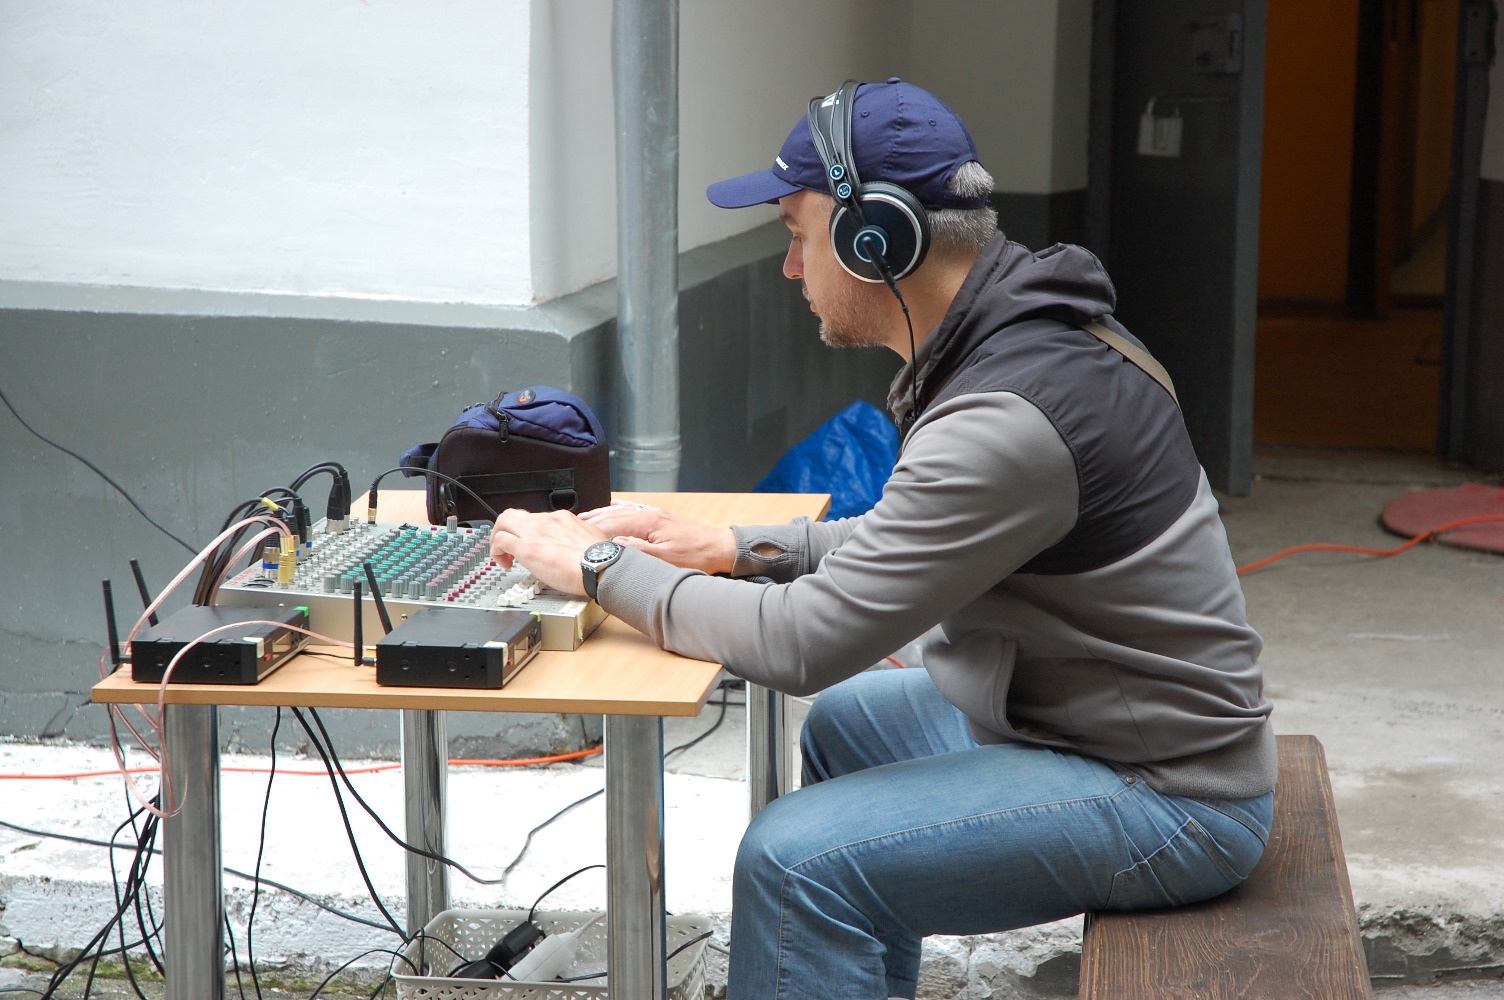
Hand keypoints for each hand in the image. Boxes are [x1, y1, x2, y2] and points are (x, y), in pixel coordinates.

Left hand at [489, 509, 608, 596]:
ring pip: (503, 522)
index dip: (528, 532)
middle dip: (506, 529)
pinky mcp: (526, 548)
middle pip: (514, 514)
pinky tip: (504, 563)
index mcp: (562, 519)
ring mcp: (535, 532)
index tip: (529, 543)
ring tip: (503, 555)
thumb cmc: (599, 559)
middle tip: (508, 546)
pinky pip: (500, 541)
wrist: (599, 567)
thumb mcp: (591, 537)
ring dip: (498, 538)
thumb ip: (578, 536)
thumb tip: (576, 543)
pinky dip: (496, 551)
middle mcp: (546, 521)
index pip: (536, 519)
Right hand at [578, 500, 735, 575]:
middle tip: (570, 524)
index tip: (574, 533)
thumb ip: (639, 551)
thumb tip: (615, 544)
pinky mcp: (660, 518)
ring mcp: (654, 515)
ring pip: (621, 511)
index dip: (591, 529)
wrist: (719, 548)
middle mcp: (649, 514)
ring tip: (584, 518)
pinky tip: (613, 507)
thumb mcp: (666, 560)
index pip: (611, 524)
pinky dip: (619, 508)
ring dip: (602, 514)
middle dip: (591, 519)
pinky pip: (633, 510)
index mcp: (647, 523)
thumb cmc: (696, 556)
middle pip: (613, 515)